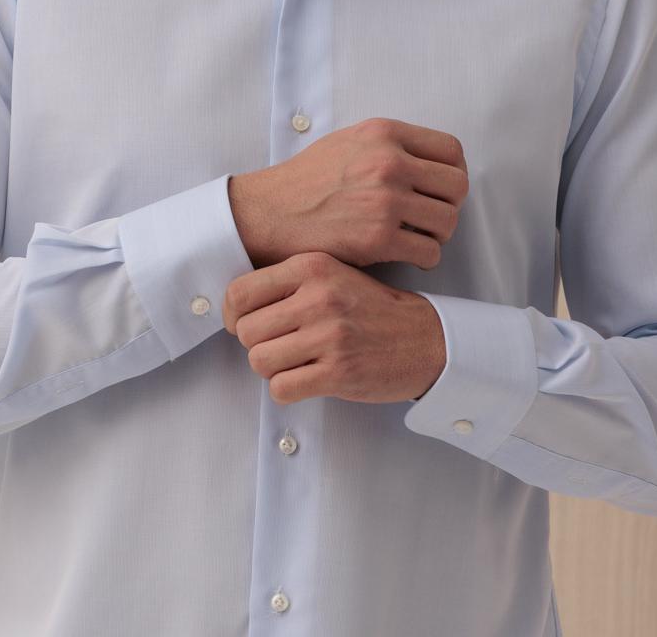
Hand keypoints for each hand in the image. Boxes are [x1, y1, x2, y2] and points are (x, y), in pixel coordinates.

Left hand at [222, 250, 446, 403]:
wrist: (424, 337)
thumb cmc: (370, 307)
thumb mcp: (330, 274)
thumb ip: (287, 282)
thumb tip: (234, 304)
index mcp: (311, 266)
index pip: (240, 292)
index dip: (231, 314)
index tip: (240, 324)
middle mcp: (318, 297)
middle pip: (246, 331)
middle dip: (256, 344)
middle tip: (278, 345)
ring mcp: (329, 336)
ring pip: (259, 361)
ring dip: (271, 368)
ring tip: (293, 362)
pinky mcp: (339, 372)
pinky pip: (282, 388)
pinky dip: (286, 389)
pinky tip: (305, 379)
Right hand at [228, 116, 468, 270]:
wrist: (269, 213)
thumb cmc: (306, 180)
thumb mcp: (347, 141)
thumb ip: (389, 144)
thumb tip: (428, 159)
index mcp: (383, 133)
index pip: (451, 150)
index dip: (454, 172)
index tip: (442, 188)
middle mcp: (388, 162)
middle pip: (457, 186)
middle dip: (449, 205)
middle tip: (430, 217)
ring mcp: (384, 201)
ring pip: (448, 221)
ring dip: (438, 234)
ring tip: (416, 237)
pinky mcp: (378, 238)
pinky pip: (430, 252)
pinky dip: (424, 258)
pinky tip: (406, 254)